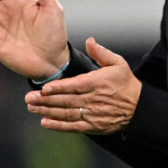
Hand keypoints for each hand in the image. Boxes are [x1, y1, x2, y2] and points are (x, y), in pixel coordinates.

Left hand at [24, 37, 141, 133]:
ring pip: (66, 114)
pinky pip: (73, 127)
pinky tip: (45, 122)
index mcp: (97, 83)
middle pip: (66, 101)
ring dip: (48, 112)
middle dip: (46, 100)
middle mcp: (93, 100)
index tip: (44, 88)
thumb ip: (101, 53)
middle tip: (29, 99)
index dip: (59, 88)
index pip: (75, 86)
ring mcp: (92, 114)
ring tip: (33, 108)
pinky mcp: (92, 126)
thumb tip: (89, 40)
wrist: (138, 107)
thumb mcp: (118, 63)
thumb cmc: (126, 83)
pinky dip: (58, 126)